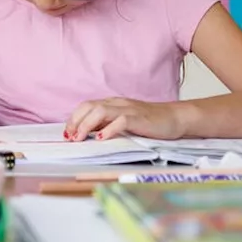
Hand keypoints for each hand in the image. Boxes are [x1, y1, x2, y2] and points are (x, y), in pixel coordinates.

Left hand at [63, 97, 185, 140]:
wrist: (175, 117)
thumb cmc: (149, 122)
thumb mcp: (123, 122)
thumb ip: (107, 124)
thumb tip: (87, 133)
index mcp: (112, 104)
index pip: (86, 106)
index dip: (74, 119)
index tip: (67, 133)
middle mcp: (117, 104)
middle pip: (89, 106)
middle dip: (76, 121)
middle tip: (70, 137)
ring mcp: (128, 110)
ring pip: (101, 111)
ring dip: (87, 125)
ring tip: (80, 138)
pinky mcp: (139, 118)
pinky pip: (121, 120)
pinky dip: (109, 129)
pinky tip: (102, 138)